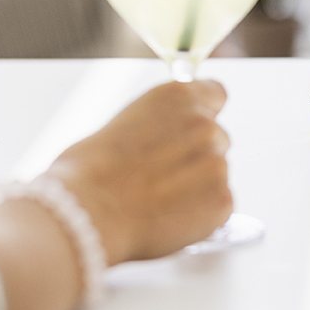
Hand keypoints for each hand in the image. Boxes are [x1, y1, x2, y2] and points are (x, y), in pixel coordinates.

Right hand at [47, 79, 232, 264]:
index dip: (202, 114)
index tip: (191, 129)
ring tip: (159, 199)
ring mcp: (217, 163)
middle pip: (217, 137)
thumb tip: (164, 137)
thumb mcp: (125, 122)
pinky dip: (202, 213)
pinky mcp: (221, 200)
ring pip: (218, 173)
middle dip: (196, 155)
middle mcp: (204, 125)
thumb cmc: (90, 170)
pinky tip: (169, 216)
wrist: (88, 211)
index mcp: (178, 96)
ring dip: (199, 184)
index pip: (215, 94)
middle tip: (163, 175)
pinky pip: (219, 204)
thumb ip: (159, 123)